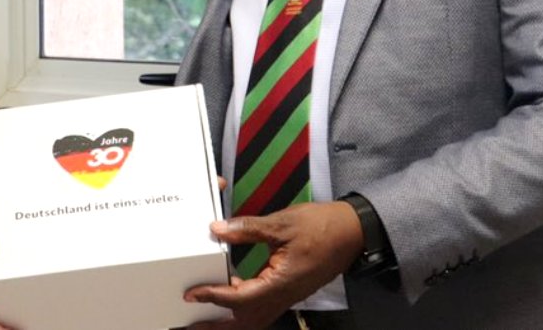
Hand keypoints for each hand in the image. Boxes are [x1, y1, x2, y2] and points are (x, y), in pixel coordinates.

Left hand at [182, 202, 363, 328]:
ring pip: (253, 319)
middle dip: (216, 326)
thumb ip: (248, 229)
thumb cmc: (322, 227)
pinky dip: (242, 310)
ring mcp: (287, 297)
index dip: (213, 297)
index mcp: (280, 283)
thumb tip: (217, 230)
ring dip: (228, 322)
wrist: (352, 233)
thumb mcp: (282, 223)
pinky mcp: (288, 292)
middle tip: (189, 324)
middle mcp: (283, 297)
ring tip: (203, 318)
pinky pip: (262, 310)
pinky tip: (229, 297)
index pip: (239, 298)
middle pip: (244, 322)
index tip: (191, 294)